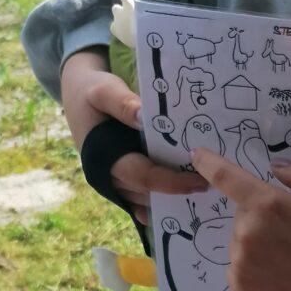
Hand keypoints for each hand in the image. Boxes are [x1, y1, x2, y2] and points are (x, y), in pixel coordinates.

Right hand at [61, 48, 205, 220]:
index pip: (144, 177)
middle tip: (212, 188)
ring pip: (147, 198)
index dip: (172, 182)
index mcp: (103, 159)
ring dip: (173, 199)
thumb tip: (145, 116)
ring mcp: (114, 181)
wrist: (77, 94)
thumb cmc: (91, 92)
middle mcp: (109, 177)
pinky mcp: (122, 178)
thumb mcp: (103, 91)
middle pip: (149, 192)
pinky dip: (162, 198)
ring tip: (205, 195)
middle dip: (179, 192)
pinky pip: (143, 195)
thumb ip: (122, 103)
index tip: (200, 181)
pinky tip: (184, 199)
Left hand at [191, 152, 290, 290]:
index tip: (197, 155)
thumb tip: (274, 169)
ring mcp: (241, 265)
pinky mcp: (240, 290)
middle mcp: (247, 234)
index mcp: (269, 206)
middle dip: (262, 215)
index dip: (209, 163)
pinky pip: (239, 267)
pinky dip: (255, 267)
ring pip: (240, 241)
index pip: (227, 178)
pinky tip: (282, 276)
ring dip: (258, 243)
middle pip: (243, 213)